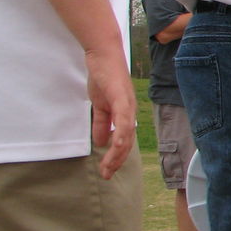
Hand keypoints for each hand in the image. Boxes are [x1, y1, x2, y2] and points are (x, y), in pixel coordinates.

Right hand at [86, 47, 135, 179]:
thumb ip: (102, 123)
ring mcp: (128, 104)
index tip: (107, 171)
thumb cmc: (103, 78)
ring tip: (107, 167)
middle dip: (117, 161)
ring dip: (118, 153)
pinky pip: (123, 119)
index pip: (124, 141)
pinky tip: (116, 145)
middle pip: (127, 142)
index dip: (117, 157)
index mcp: (125, 114)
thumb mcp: (100, 105)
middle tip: (106, 175)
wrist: (103, 55)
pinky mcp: (121, 97)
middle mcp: (130, 111)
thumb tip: (100, 142)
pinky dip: (121, 133)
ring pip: (127, 134)